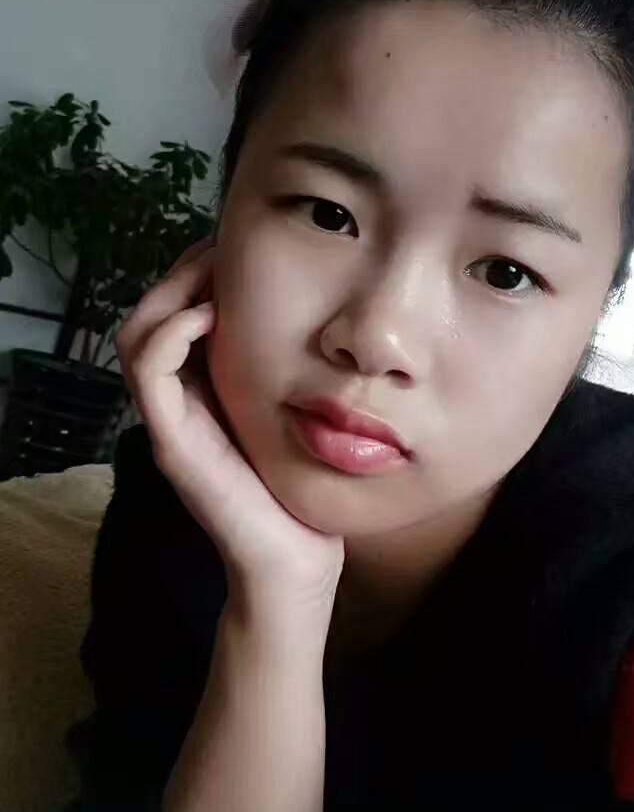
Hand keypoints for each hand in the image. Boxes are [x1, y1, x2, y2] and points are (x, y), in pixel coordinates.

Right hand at [115, 237, 344, 626]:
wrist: (294, 564)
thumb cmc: (301, 490)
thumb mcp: (295, 412)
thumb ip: (288, 369)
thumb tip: (319, 313)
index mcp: (203, 392)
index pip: (174, 313)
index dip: (195, 272)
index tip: (236, 247)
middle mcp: (178, 402)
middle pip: (149, 315)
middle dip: (181, 271)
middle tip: (221, 248)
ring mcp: (170, 422)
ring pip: (137, 335)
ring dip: (170, 292)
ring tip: (212, 274)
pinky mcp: (172, 442)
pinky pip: (148, 373)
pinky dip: (169, 334)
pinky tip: (207, 317)